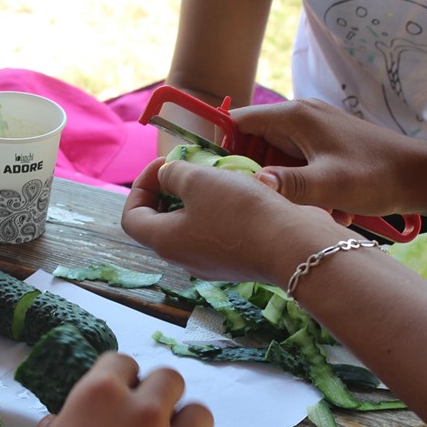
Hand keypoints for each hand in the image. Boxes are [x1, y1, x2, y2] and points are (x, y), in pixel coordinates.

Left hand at [121, 157, 349, 284]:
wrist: (295, 245)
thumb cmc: (241, 211)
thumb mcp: (199, 180)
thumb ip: (174, 174)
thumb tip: (168, 177)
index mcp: (165, 242)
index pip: (132, 217)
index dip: (141, 185)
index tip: (164, 164)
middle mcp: (184, 258)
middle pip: (161, 222)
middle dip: (169, 190)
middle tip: (190, 166)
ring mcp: (212, 263)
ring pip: (192, 226)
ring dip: (198, 198)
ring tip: (217, 174)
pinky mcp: (238, 260)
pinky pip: (218, 232)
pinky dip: (220, 210)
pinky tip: (240, 192)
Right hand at [230, 99, 426, 217]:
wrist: (423, 177)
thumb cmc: (376, 177)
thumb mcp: (330, 185)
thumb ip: (288, 184)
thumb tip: (252, 183)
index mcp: (294, 117)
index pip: (238, 123)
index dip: (224, 149)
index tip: (224, 181)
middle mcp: (300, 117)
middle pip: (254, 144)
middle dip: (259, 175)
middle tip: (270, 202)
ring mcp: (314, 130)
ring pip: (276, 159)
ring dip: (285, 185)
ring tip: (305, 206)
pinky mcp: (325, 145)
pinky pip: (297, 165)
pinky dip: (304, 186)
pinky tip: (326, 206)